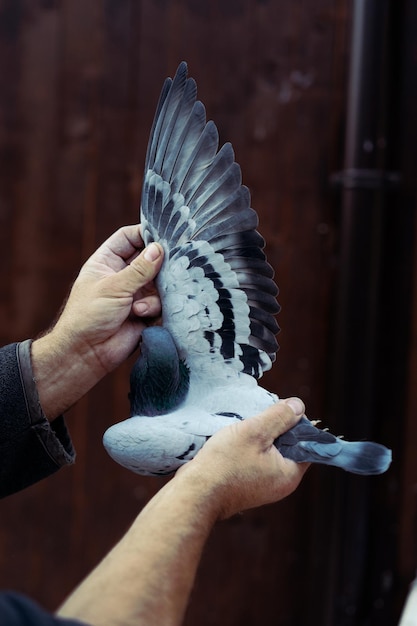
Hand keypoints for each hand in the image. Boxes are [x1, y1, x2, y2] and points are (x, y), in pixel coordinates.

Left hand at [50, 225, 162, 372]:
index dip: (144, 233)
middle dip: (158, 264)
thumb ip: (139, 269)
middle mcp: (123, 275)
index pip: (128, 238)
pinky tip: (141, 315)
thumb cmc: (89, 316)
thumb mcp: (113, 287)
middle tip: (170, 264)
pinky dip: (153, 307)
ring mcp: (135, 293)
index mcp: (107, 262)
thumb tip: (159, 249)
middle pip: (149, 258)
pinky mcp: (146, 311)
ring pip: (158, 282)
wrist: (87, 353)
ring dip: (153, 292)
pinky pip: (160, 302)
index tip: (163, 235)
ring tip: (139, 306)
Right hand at [179, 398, 308, 519]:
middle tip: (259, 416)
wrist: (194, 492)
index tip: (280, 410)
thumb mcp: (255, 432)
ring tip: (244, 427)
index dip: (297, 423)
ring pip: (269, 452)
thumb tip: (299, 406)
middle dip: (275, 428)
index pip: (307, 444)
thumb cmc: (224, 464)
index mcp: (289, 474)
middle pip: (288, 447)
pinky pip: (255, 460)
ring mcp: (262, 486)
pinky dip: (248, 448)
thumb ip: (279, 417)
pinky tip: (235, 440)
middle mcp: (280, 484)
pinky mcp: (246, 485)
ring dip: (259, 437)